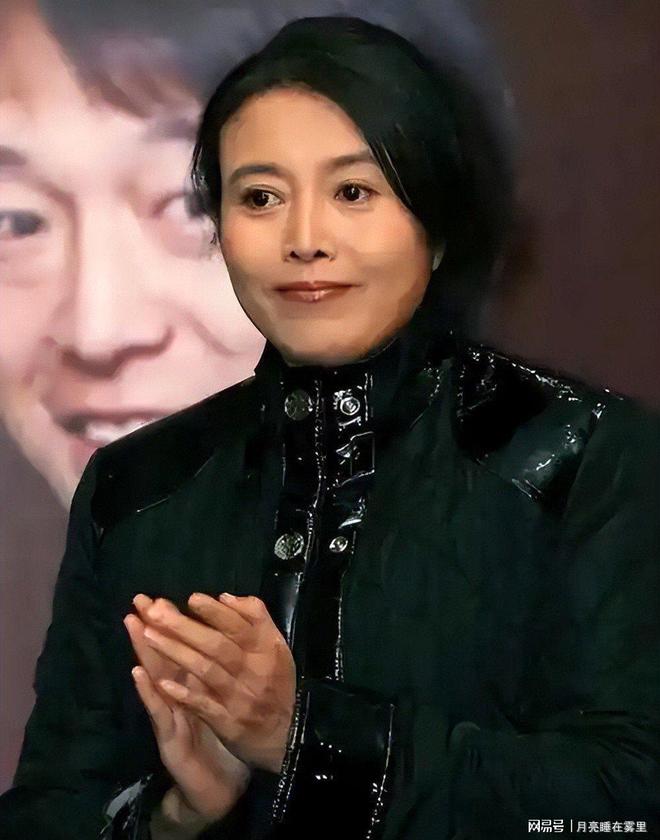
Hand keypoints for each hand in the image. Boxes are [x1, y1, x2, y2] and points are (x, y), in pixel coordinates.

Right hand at [124, 601, 250, 823]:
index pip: (179, 646)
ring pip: (155, 677)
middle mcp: (177, 695)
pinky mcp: (168, 738)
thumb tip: (218, 633)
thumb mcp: (219, 700)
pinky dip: (149, 691)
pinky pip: (159, 712)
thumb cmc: (218, 736)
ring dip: (143, 650)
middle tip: (138, 601)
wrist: (216, 785)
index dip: (169, 622)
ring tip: (134, 624)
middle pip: (162, 655)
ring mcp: (170, 714)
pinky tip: (139, 673)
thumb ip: (216, 669)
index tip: (158, 596)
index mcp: (192, 683)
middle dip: (152, 627)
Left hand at [134, 592, 296, 773]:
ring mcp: (240, 698)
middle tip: (155, 612)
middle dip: (184, 627)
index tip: (191, 598)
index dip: (215, 612)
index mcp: (266, 649)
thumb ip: (255, 618)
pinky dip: (184, 693)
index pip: (239, 625)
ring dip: (176, 652)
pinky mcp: (228, 723)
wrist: (286, 735)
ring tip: (148, 635)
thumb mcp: (276, 647)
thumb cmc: (275, 683)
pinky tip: (161, 682)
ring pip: (206, 671)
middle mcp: (253, 671)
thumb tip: (226, 597)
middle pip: (216, 645)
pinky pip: (204, 705)